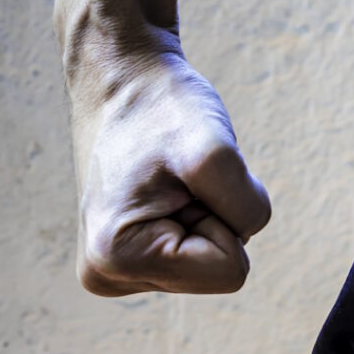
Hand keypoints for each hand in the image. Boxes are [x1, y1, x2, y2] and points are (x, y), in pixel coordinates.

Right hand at [67, 30, 271, 295]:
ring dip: (205, 213)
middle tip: (178, 175)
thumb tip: (245, 234)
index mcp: (116, 258)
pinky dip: (195, 215)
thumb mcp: (214, 150)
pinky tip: (161, 186)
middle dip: (215, 216)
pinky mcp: (127, 257)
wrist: (122, 78)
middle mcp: (107, 275)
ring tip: (167, 177)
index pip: (231, 272)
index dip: (224, 215)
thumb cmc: (162, 107)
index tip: (184, 178)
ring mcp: (115, 270)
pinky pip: (198, 254)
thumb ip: (246, 206)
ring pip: (211, 262)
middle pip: (220, 271)